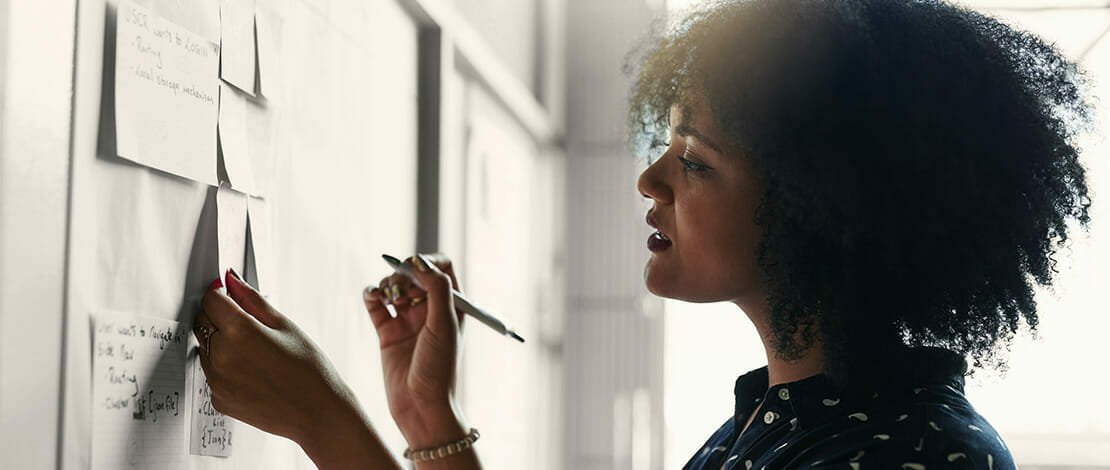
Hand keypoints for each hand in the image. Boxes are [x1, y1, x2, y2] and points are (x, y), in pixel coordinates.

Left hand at [195, 270, 398, 468]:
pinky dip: (225, 368)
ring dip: (221, 344)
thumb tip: (231, 279)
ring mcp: (216, 381)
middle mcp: (221, 356)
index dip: (221, 294)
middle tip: (250, 327)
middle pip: (202, 322)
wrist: (318, 413)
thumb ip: (252, 300)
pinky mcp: (218, 399)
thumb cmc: (309, 369)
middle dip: (219, 317)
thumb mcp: (285, 326)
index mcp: (239, 332)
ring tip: (255, 354)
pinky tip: (253, 372)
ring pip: (205, 348)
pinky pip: (212, 373)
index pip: (210, 299)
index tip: (231, 296)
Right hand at [363, 253, 469, 447]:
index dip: (425, 262)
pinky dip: (371, 294)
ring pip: (393, 286)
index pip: (440, 267)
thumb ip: (436, 289)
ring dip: (386, 283)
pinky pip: (375, 304)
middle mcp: (430, 310)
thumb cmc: (439, 369)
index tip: (413, 271)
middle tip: (399, 289)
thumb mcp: (444, 325)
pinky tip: (372, 296)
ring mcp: (407, 320)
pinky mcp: (387, 332)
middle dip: (403, 273)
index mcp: (451, 305)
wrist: (420, 407)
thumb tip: (420, 261)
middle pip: (414, 274)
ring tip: (387, 297)